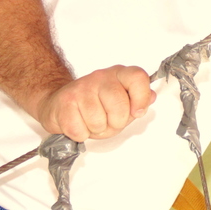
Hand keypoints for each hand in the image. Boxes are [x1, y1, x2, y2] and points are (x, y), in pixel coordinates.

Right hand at [35, 65, 155, 141]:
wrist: (59, 103)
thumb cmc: (95, 106)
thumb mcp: (122, 104)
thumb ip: (138, 101)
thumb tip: (150, 97)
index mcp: (119, 75)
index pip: (138, 77)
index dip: (141, 98)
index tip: (137, 112)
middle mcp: (101, 77)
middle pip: (119, 106)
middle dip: (116, 123)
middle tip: (107, 121)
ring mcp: (81, 88)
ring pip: (98, 121)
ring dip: (96, 130)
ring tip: (91, 122)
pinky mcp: (64, 101)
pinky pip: (79, 130)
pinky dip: (80, 134)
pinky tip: (78, 124)